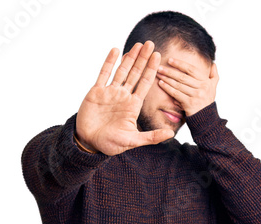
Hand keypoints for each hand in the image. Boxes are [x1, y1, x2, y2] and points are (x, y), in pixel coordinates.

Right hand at [75, 41, 174, 155]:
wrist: (90, 143)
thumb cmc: (111, 144)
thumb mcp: (133, 141)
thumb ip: (151, 137)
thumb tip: (170, 135)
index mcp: (133, 106)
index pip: (145, 84)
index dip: (151, 70)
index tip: (158, 56)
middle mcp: (123, 96)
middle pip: (135, 73)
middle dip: (143, 59)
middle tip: (151, 43)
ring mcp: (110, 92)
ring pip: (122, 70)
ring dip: (130, 57)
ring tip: (138, 44)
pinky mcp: (97, 91)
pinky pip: (104, 73)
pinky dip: (110, 62)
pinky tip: (116, 50)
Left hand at [156, 57, 218, 116]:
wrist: (206, 120)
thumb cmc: (206, 103)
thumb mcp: (213, 88)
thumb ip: (214, 75)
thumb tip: (213, 64)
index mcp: (206, 82)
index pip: (191, 69)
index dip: (180, 64)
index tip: (170, 60)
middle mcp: (202, 87)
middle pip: (183, 76)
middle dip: (170, 71)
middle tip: (160, 67)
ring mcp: (196, 96)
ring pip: (178, 85)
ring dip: (167, 78)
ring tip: (158, 74)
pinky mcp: (189, 103)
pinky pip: (176, 94)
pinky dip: (168, 88)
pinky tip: (161, 84)